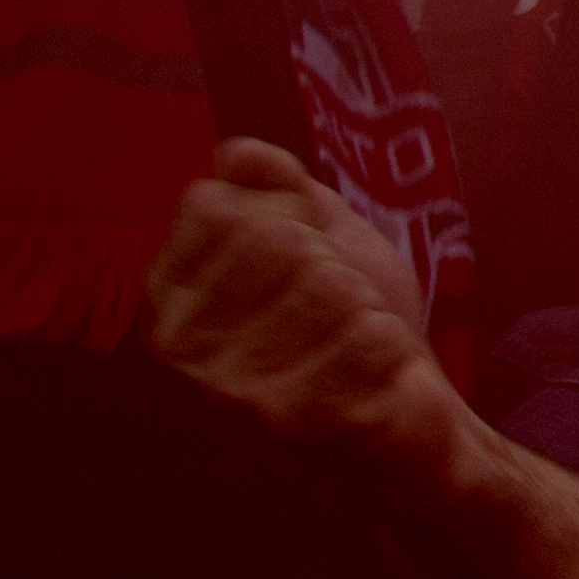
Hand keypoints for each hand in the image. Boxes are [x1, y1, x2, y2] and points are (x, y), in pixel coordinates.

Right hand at [143, 137, 455, 488]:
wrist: (407, 406)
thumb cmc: (349, 314)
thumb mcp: (315, 227)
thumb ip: (275, 182)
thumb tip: (234, 154)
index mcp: (170, 295)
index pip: (217, 205)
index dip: (287, 213)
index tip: (304, 252)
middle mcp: (182, 348)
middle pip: (274, 241)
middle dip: (332, 260)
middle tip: (339, 303)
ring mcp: (230, 391)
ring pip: (325, 286)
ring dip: (364, 302)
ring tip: (354, 336)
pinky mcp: (289, 425)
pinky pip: (365, 336)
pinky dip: (390, 342)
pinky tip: (375, 370)